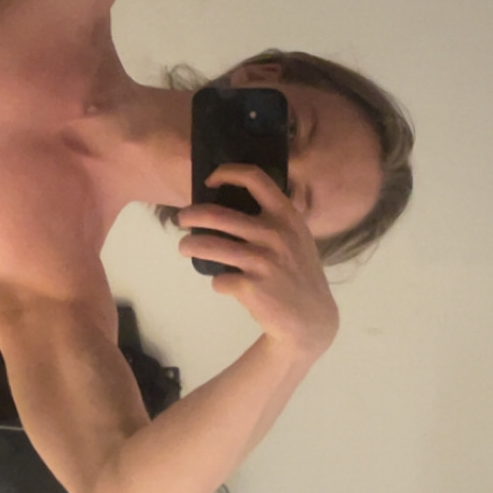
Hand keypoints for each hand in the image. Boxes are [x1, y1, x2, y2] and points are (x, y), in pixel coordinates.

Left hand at [176, 164, 339, 358]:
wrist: (311, 319)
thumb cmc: (299, 273)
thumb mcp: (298, 237)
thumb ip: (275, 218)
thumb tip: (232, 200)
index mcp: (287, 216)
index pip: (255, 178)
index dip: (227, 172)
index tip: (210, 181)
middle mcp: (274, 235)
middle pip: (216, 214)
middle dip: (190, 215)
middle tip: (182, 219)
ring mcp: (262, 262)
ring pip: (207, 245)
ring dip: (188, 245)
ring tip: (184, 247)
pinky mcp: (250, 288)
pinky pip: (218, 280)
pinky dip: (218, 283)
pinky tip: (228, 286)